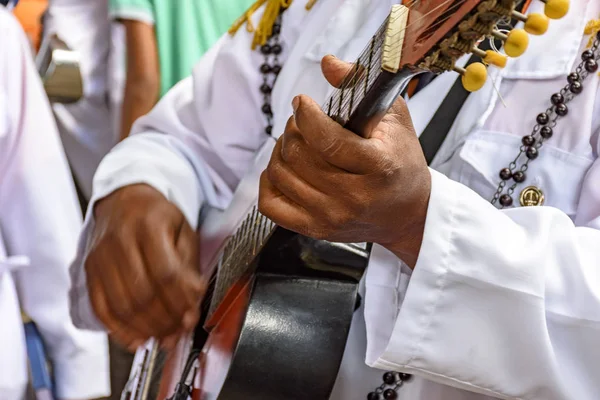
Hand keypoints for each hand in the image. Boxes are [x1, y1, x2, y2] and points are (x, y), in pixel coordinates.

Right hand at [85, 184, 205, 350]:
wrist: (123, 200)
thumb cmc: (158, 217)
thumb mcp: (183, 230)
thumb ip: (189, 265)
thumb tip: (193, 301)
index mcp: (150, 224)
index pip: (166, 272)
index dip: (180, 300)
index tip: (192, 317)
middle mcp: (120, 239)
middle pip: (143, 292)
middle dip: (165, 320)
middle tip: (179, 333)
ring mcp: (100, 256)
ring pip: (122, 304)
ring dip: (146, 328)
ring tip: (164, 338)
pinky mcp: (89, 269)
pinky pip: (101, 307)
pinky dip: (119, 329)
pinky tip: (136, 340)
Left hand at [259, 56, 430, 267]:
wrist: (408, 214)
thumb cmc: (401, 163)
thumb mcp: (395, 119)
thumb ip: (362, 86)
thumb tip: (327, 63)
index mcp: (378, 168)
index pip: (326, 140)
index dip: (305, 116)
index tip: (302, 103)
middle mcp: (353, 198)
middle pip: (299, 156)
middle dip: (293, 129)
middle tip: (301, 122)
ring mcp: (332, 217)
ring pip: (281, 175)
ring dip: (281, 151)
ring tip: (295, 142)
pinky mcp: (316, 230)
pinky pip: (271, 204)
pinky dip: (268, 181)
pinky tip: (283, 168)